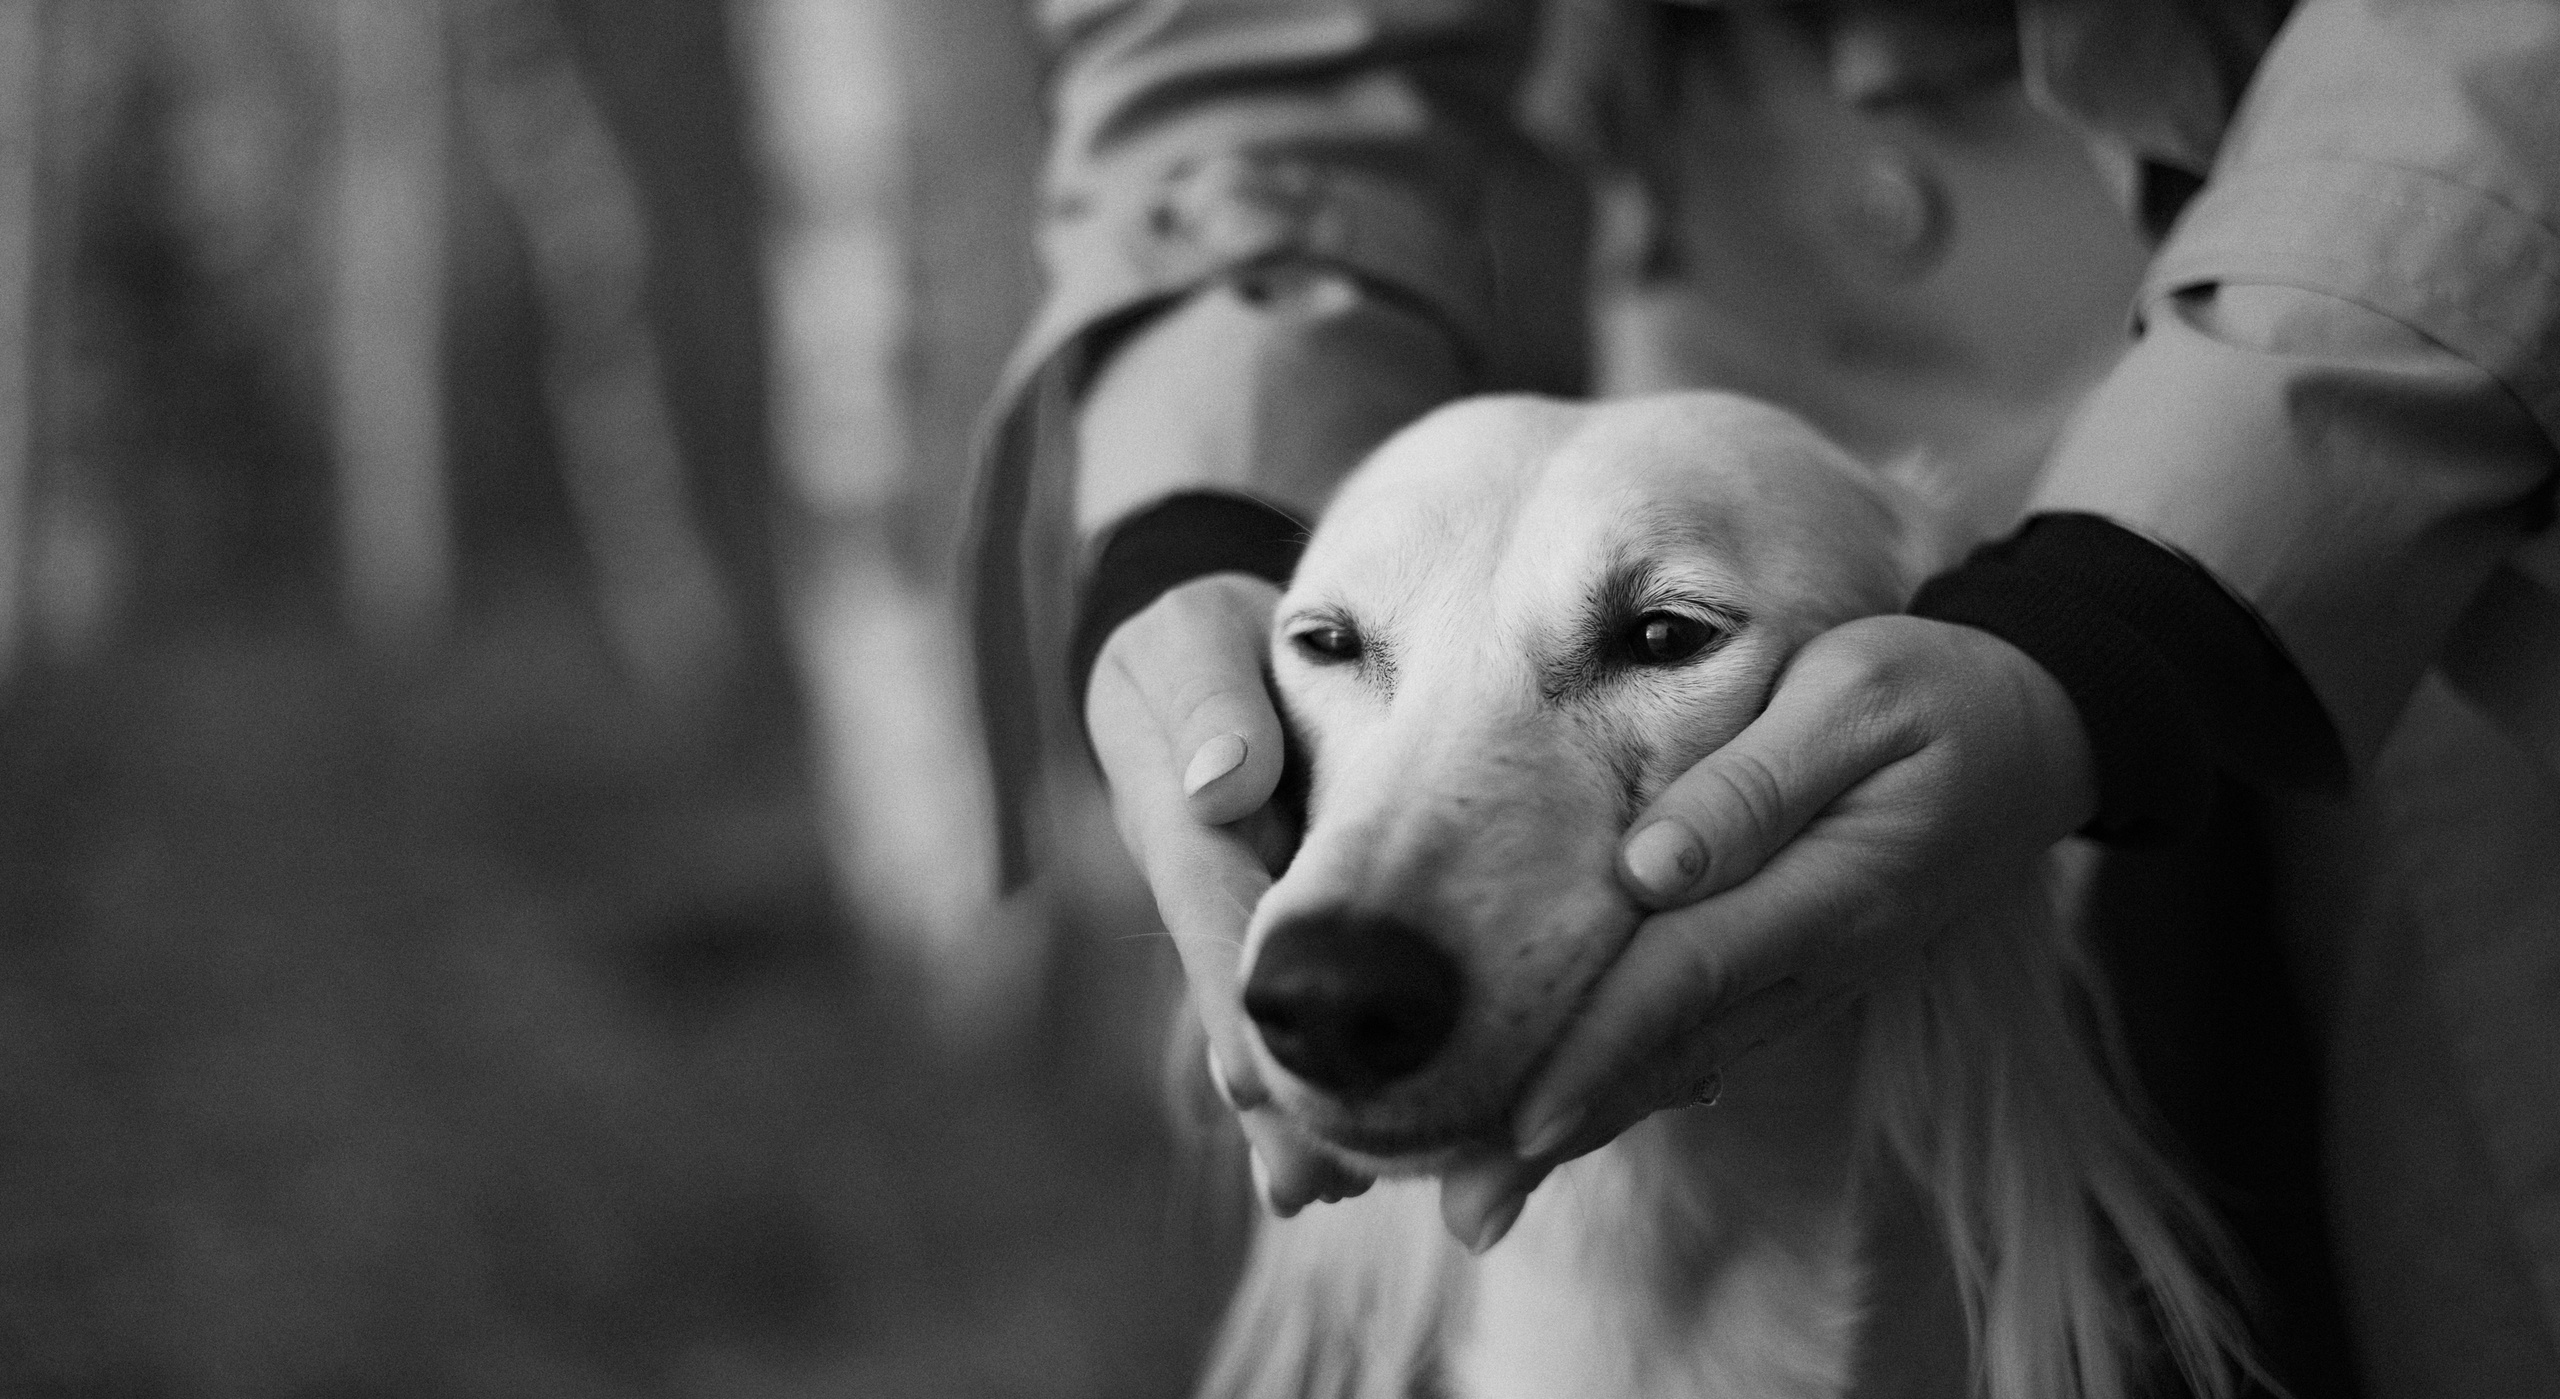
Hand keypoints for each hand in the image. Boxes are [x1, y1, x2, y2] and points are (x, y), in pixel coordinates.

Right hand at [1084, 572, 1375, 1214]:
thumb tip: (1221, 790)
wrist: (1201, 643)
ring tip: (1332, 1194)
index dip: (1236, 1004)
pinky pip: (1292, 999)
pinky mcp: (1271, 918)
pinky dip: (1314, 1068)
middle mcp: (1204, 884)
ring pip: (1262, 1019)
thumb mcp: (1195, 639)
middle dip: (1273, 1096)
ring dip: (1289, 1109)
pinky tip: (1349, 1147)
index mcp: (1183, 819)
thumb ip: (1209, 704)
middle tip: (1313, 1185)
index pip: (1213, 918)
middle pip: (1236, 1001)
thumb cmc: (1204, 634)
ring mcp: (1233, 911)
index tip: (1258, 1087)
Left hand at [1438, 615, 2098, 1247]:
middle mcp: (1814, 960)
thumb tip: (1649, 867)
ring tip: (1483, 1193)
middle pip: (1668, 1054)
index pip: (1684, 980)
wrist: (2032, 732)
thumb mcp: (1856, 696)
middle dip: (1564, 1131)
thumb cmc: (1932, 695)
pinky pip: (1701, 1041)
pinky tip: (1556, 1126)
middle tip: (1464, 1209)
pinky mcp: (1795, 974)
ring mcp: (1807, 979)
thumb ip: (1756, 782)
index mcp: (1827, 892)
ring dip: (1587, 1124)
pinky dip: (1628, 1086)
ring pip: (1681, 1063)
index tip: (1519, 1123)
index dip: (1598, 1051)